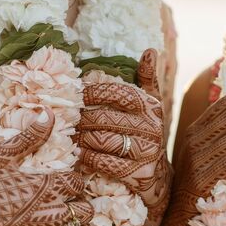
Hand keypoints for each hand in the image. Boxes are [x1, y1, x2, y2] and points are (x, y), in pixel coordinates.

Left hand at [78, 50, 171, 222]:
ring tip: (69, 137)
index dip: (95, 92)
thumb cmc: (146, 134)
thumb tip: (151, 50)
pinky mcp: (138, 173)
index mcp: (150, 107)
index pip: (119, 93)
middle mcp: (150, 128)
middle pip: (105, 118)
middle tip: (66, 119)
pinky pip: (104, 162)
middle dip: (81, 119)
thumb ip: (147, 79)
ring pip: (102, 140)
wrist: (158, 175)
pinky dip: (88, 158)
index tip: (76, 92)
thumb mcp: (150, 106)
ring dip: (81, 139)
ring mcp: (145, 152)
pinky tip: (81, 155)